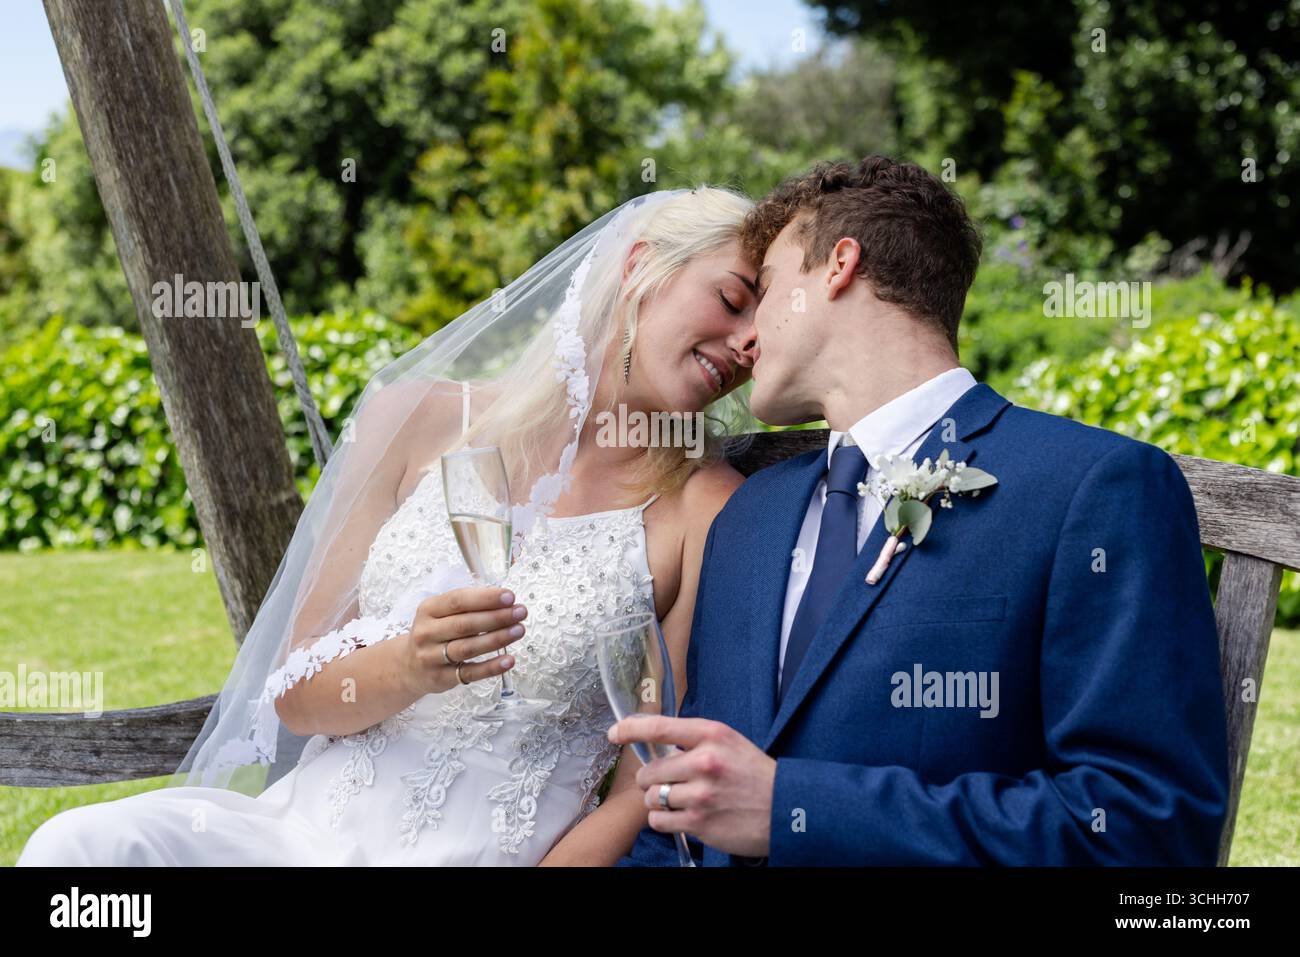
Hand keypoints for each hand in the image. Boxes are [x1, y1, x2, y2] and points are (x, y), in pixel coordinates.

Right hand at [401, 586, 526, 694]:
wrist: (408, 666)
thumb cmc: (435, 633)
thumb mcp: (440, 613)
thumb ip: (467, 605)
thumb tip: (504, 600)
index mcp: (428, 610)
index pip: (458, 601)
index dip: (485, 598)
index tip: (509, 596)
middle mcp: (427, 633)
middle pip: (465, 624)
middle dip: (497, 617)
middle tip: (521, 612)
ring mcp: (431, 657)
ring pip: (468, 648)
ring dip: (497, 639)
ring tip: (519, 630)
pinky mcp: (441, 678)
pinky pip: (470, 672)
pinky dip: (491, 667)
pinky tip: (509, 660)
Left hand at [607, 716, 775, 857]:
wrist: (786, 810)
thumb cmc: (754, 774)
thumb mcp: (729, 743)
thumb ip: (695, 741)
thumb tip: (656, 744)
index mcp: (711, 735)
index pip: (660, 727)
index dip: (631, 729)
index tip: (614, 733)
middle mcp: (704, 762)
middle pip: (651, 770)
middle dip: (650, 779)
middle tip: (663, 782)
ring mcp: (701, 794)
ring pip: (652, 797)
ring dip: (657, 801)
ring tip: (677, 800)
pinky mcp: (700, 822)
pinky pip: (659, 820)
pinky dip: (663, 819)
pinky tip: (680, 815)